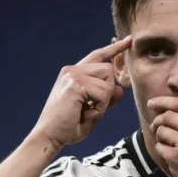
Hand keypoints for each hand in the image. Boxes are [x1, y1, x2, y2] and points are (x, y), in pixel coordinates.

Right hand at [30, 36, 131, 150]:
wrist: (49, 136)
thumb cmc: (67, 126)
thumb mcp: (92, 111)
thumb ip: (106, 99)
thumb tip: (120, 89)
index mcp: (73, 73)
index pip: (98, 56)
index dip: (114, 49)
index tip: (128, 40)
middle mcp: (72, 70)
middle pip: (108, 70)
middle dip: (108, 91)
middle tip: (92, 108)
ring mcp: (73, 75)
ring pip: (108, 81)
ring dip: (104, 101)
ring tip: (88, 112)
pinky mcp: (75, 84)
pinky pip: (104, 93)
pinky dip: (100, 108)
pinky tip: (85, 114)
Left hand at [149, 84, 177, 176]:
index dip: (164, 101)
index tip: (152, 103)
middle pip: (168, 116)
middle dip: (158, 119)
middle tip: (157, 125)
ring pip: (162, 131)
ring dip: (160, 136)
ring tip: (167, 141)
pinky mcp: (177, 160)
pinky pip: (160, 147)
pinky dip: (162, 150)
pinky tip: (170, 155)